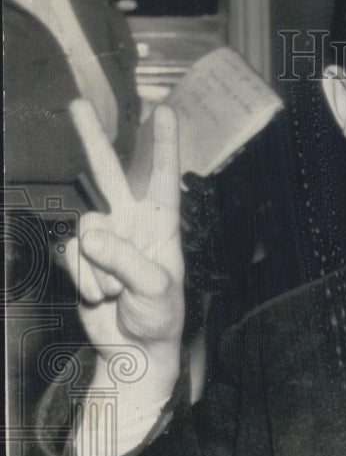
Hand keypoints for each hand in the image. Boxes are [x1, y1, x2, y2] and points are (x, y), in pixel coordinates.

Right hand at [63, 100, 184, 395]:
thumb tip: (91, 235)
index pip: (163, 178)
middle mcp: (132, 225)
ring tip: (116, 292)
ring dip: (98, 268)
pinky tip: (99, 296)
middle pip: (110, 175)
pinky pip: (71, 257)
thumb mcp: (155, 290)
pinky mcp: (81, 259)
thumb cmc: (160, 319)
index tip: (164, 111)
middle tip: (77, 104)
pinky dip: (83, 279)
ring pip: (85, 231)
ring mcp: (104, 241)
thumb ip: (126, 260)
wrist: (133, 350)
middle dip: (94, 140)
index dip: (163, 145)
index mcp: (162, 226)